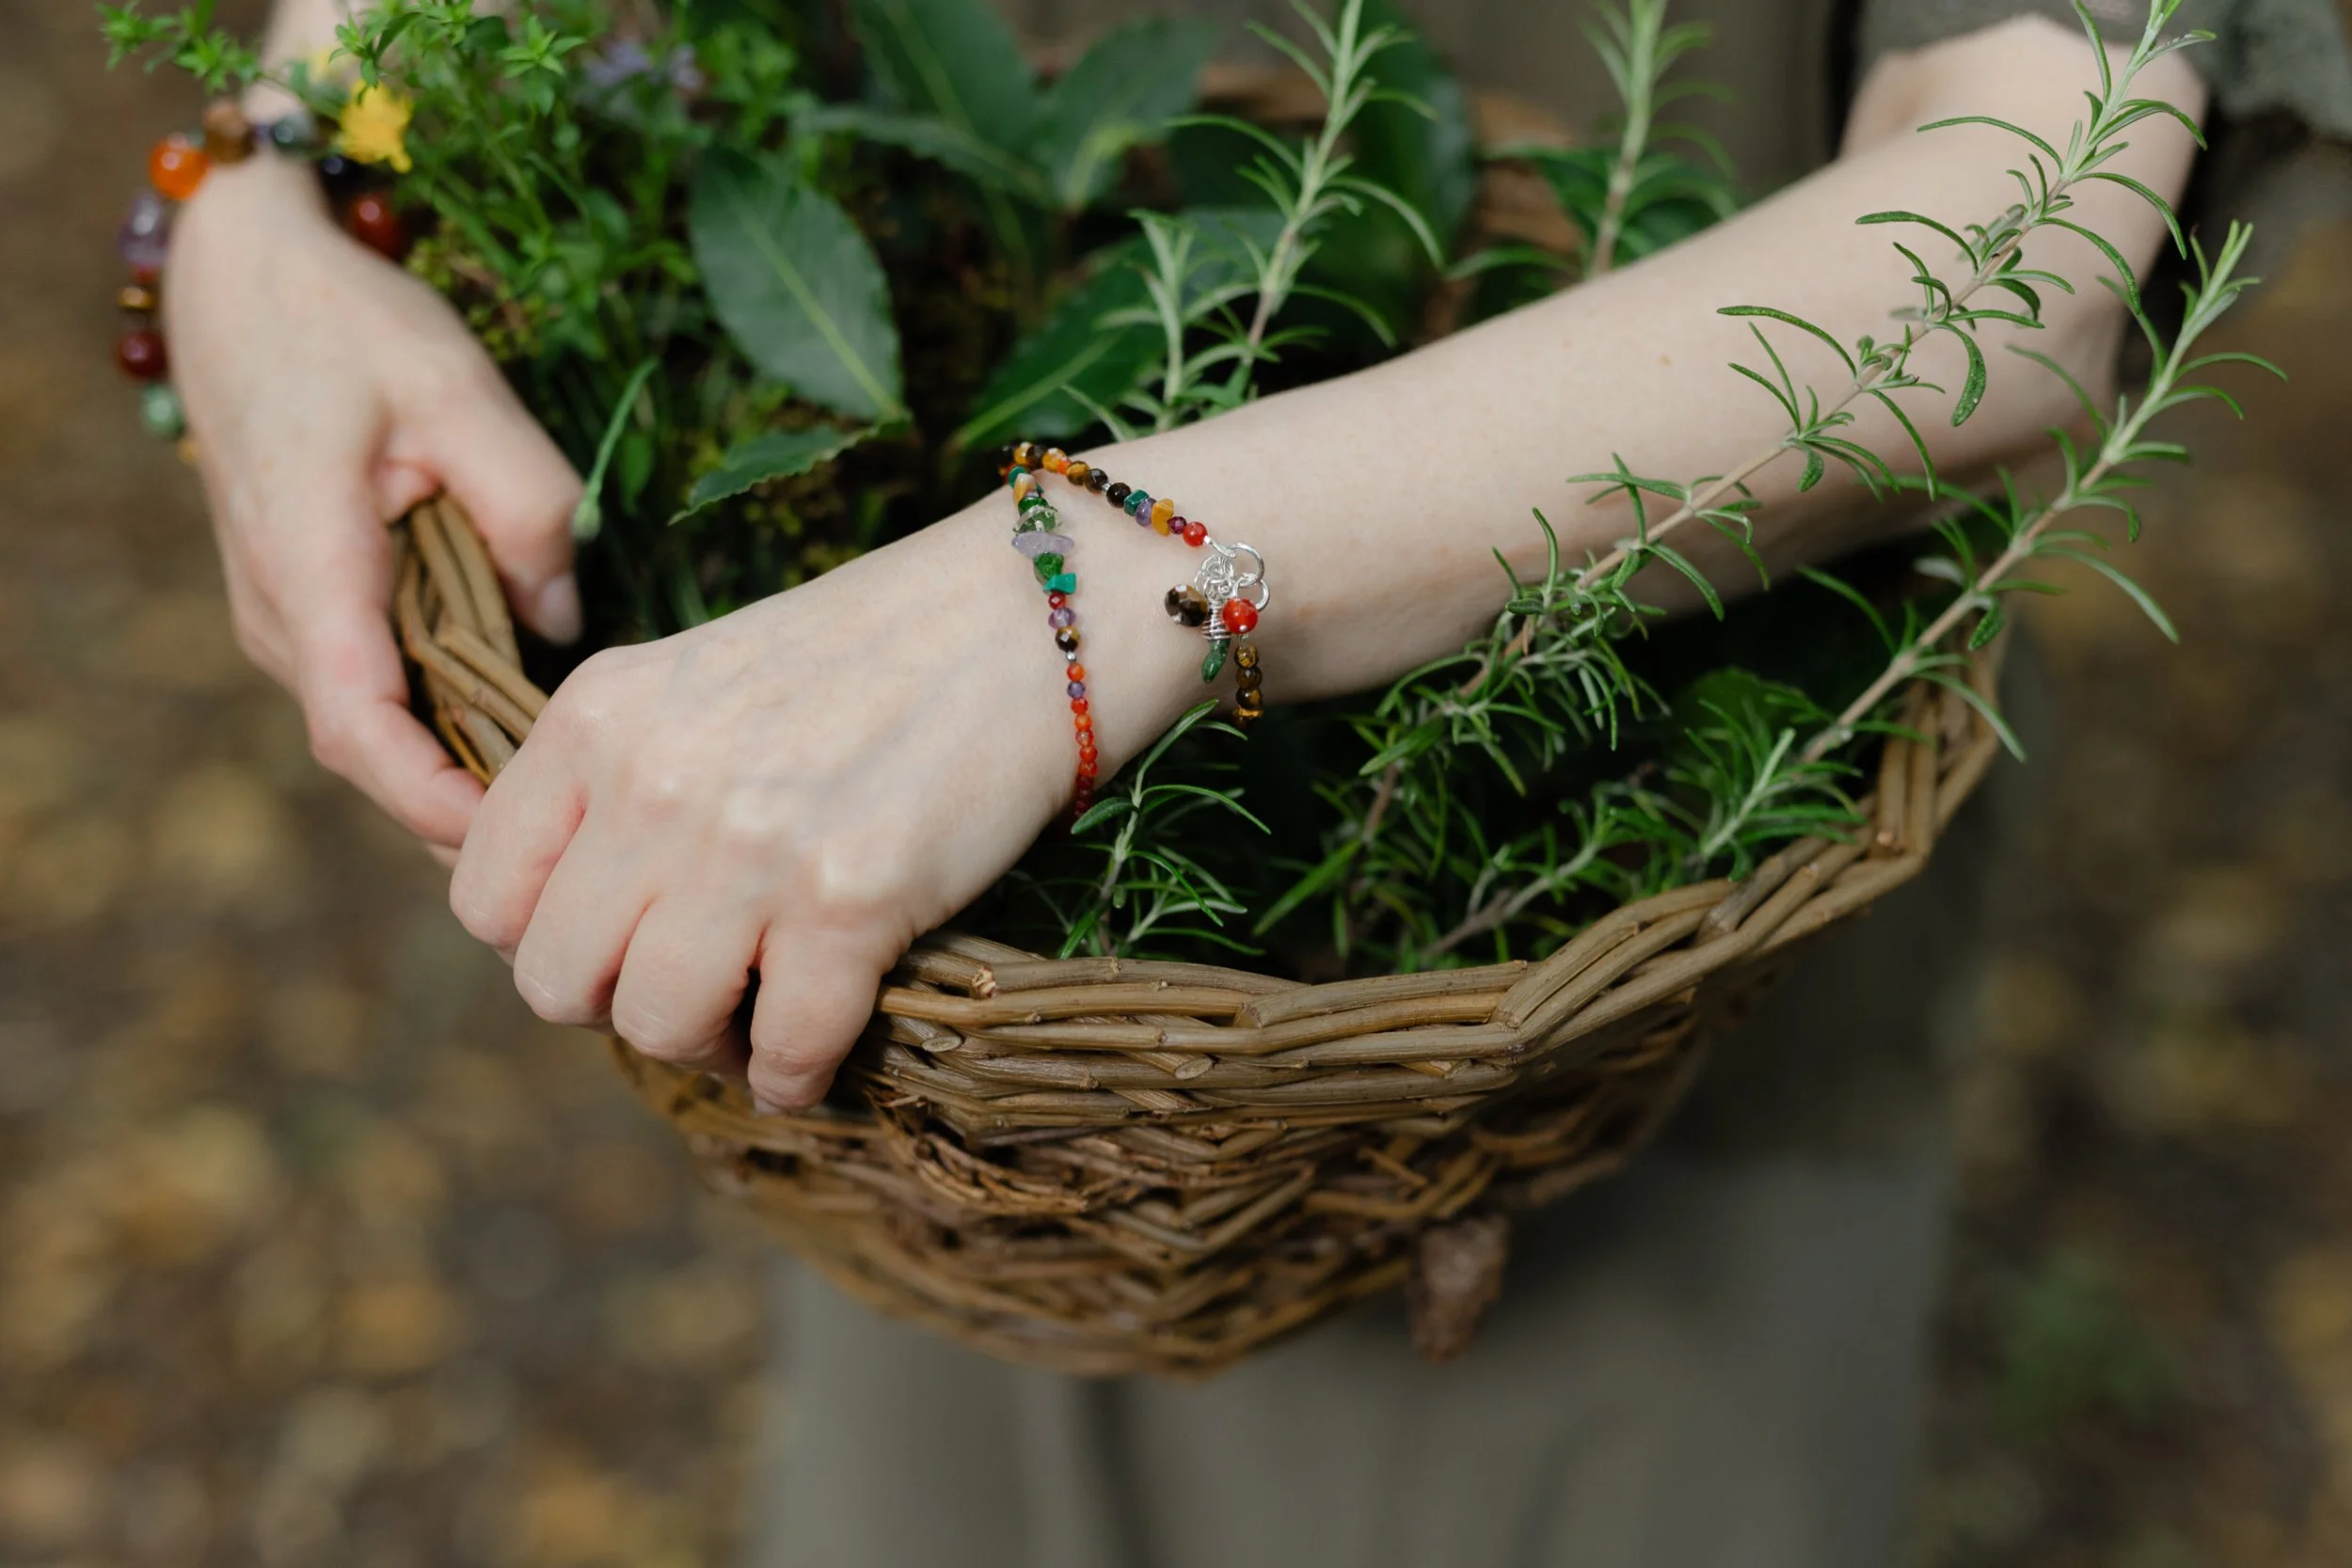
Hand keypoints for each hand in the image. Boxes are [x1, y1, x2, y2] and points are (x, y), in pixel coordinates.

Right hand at [167, 153, 584, 850]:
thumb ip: (528, 504)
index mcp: (311, 564)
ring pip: (375, 731)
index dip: (432, 798)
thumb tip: (561, 620)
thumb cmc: (349, 325)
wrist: (242, 282)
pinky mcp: (307, 612)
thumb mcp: (460, 387)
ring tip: (570, 801)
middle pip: (375, 753)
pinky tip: (525, 731)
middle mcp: (283, 615)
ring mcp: (285, 621)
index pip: (360, 726)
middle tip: (583, 841)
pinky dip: (442, 725)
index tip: (513, 834)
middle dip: (469, 809)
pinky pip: (374, 693)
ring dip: (460, 772)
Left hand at [446, 502, 1188, 1109]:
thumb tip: (579, 914)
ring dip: (713, 1044)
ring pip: (655, 1028)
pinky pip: (784, 1053)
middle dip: (624, 1004)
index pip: (483, 894)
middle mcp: (653, 778)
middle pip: (555, 982)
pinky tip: (830, 1040)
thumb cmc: (879, 650)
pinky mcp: (849, 901)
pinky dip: (802, 1073)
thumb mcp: (703, 678)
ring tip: (764, 1013)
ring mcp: (747, 844)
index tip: (620, 939)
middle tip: (699, 982)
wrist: (1034, 610)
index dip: (548, 942)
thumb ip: (624, 773)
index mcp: (598, 712)